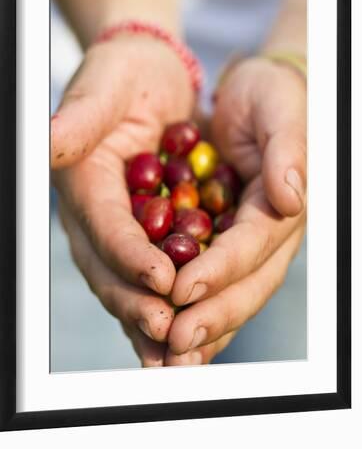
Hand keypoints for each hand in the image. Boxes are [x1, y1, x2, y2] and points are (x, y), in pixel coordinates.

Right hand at [52, 35, 194, 365]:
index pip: (103, 226)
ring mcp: (116, 226)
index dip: (129, 256)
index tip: (161, 280)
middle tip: (170, 333)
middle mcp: (95, 212)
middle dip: (139, 302)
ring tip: (179, 354)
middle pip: (111, 268)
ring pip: (128, 282)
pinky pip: (151, 275)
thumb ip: (79, 118)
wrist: (142, 75)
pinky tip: (189, 335)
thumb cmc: (123, 76)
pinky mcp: (141, 230)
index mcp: (83, 181)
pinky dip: (166, 306)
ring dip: (150, 320)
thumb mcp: (104, 88)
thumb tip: (47, 142)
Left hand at [165, 57, 306, 364]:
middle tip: (173, 346)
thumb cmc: (271, 95)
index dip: (220, 270)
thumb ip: (289, 150)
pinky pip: (208, 281)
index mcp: (285, 206)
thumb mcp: (281, 108)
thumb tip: (292, 198)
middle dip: (210, 315)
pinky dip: (189, 309)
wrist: (255, 94)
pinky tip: (162, 334)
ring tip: (167, 358)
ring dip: (200, 328)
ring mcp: (247, 241)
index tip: (182, 291)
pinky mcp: (223, 240)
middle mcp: (269, 234)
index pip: (253, 246)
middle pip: (244, 284)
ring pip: (228, 294)